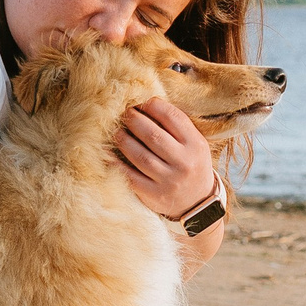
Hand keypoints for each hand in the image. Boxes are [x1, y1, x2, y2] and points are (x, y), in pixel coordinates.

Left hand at [117, 95, 217, 219]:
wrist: (198, 202)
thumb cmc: (191, 164)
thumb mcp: (194, 145)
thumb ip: (176, 127)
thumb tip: (147, 105)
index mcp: (195, 145)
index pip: (173, 118)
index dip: (155, 107)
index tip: (142, 103)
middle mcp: (184, 163)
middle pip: (153, 136)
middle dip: (135, 121)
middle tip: (125, 114)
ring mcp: (169, 180)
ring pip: (140, 156)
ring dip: (124, 141)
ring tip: (116, 132)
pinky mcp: (154, 195)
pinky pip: (130, 177)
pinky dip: (116, 164)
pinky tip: (107, 155)